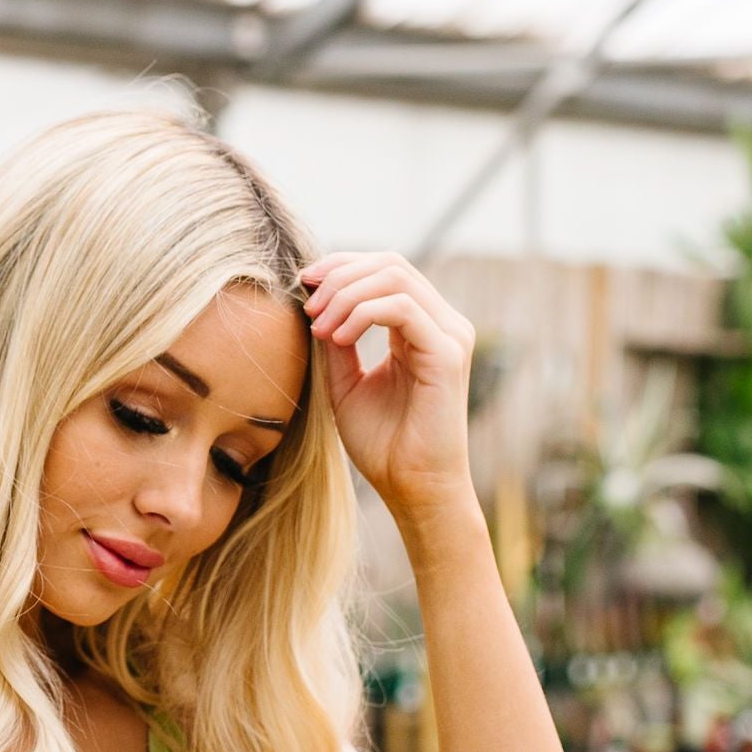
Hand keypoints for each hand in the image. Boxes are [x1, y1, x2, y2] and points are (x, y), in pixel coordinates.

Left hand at [298, 251, 476, 524]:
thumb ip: (335, 341)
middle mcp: (441, 324)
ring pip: (395, 277)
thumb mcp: (345, 383)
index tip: (303, 283)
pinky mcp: (448, 352)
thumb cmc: (383, 444)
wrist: (412, 488)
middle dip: (340, 273)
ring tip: (319, 324)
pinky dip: (362, 313)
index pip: (385, 270)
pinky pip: (402, 308)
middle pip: (391, 263)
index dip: (342, 266)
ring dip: (346, 293)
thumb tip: (315, 301)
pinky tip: (337, 337)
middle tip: (307, 302)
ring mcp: (449, 335)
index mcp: (420, 327)